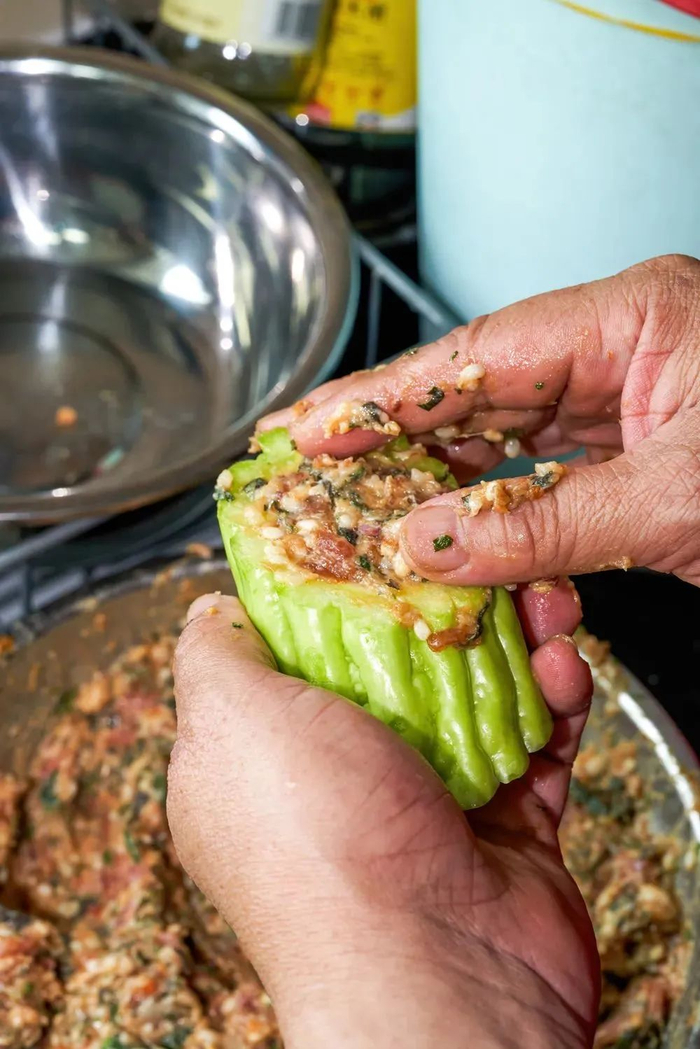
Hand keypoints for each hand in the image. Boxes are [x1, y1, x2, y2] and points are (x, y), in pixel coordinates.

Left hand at [168, 590, 596, 1048]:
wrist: (436, 976)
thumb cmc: (318, 843)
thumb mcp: (230, 721)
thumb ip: (212, 653)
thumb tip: (211, 605)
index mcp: (265, 756)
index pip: (297, 646)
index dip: (337, 586)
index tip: (378, 538)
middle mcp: (341, 780)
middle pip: (397, 660)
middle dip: (444, 608)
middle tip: (481, 567)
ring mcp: (425, 804)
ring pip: (476, 693)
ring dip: (515, 643)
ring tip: (543, 605)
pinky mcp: (502, 826)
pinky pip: (534, 744)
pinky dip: (555, 701)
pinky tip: (564, 665)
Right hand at [262, 253, 699, 588]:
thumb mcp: (679, 502)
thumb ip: (547, 525)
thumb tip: (430, 548)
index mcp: (634, 316)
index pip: (478, 352)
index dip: (384, 396)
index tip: (310, 427)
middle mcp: (620, 345)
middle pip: (476, 386)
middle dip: (391, 431)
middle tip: (307, 466)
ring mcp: (626, 395)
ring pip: (502, 431)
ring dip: (433, 474)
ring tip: (356, 503)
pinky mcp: (635, 446)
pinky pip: (542, 470)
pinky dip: (491, 505)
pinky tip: (443, 525)